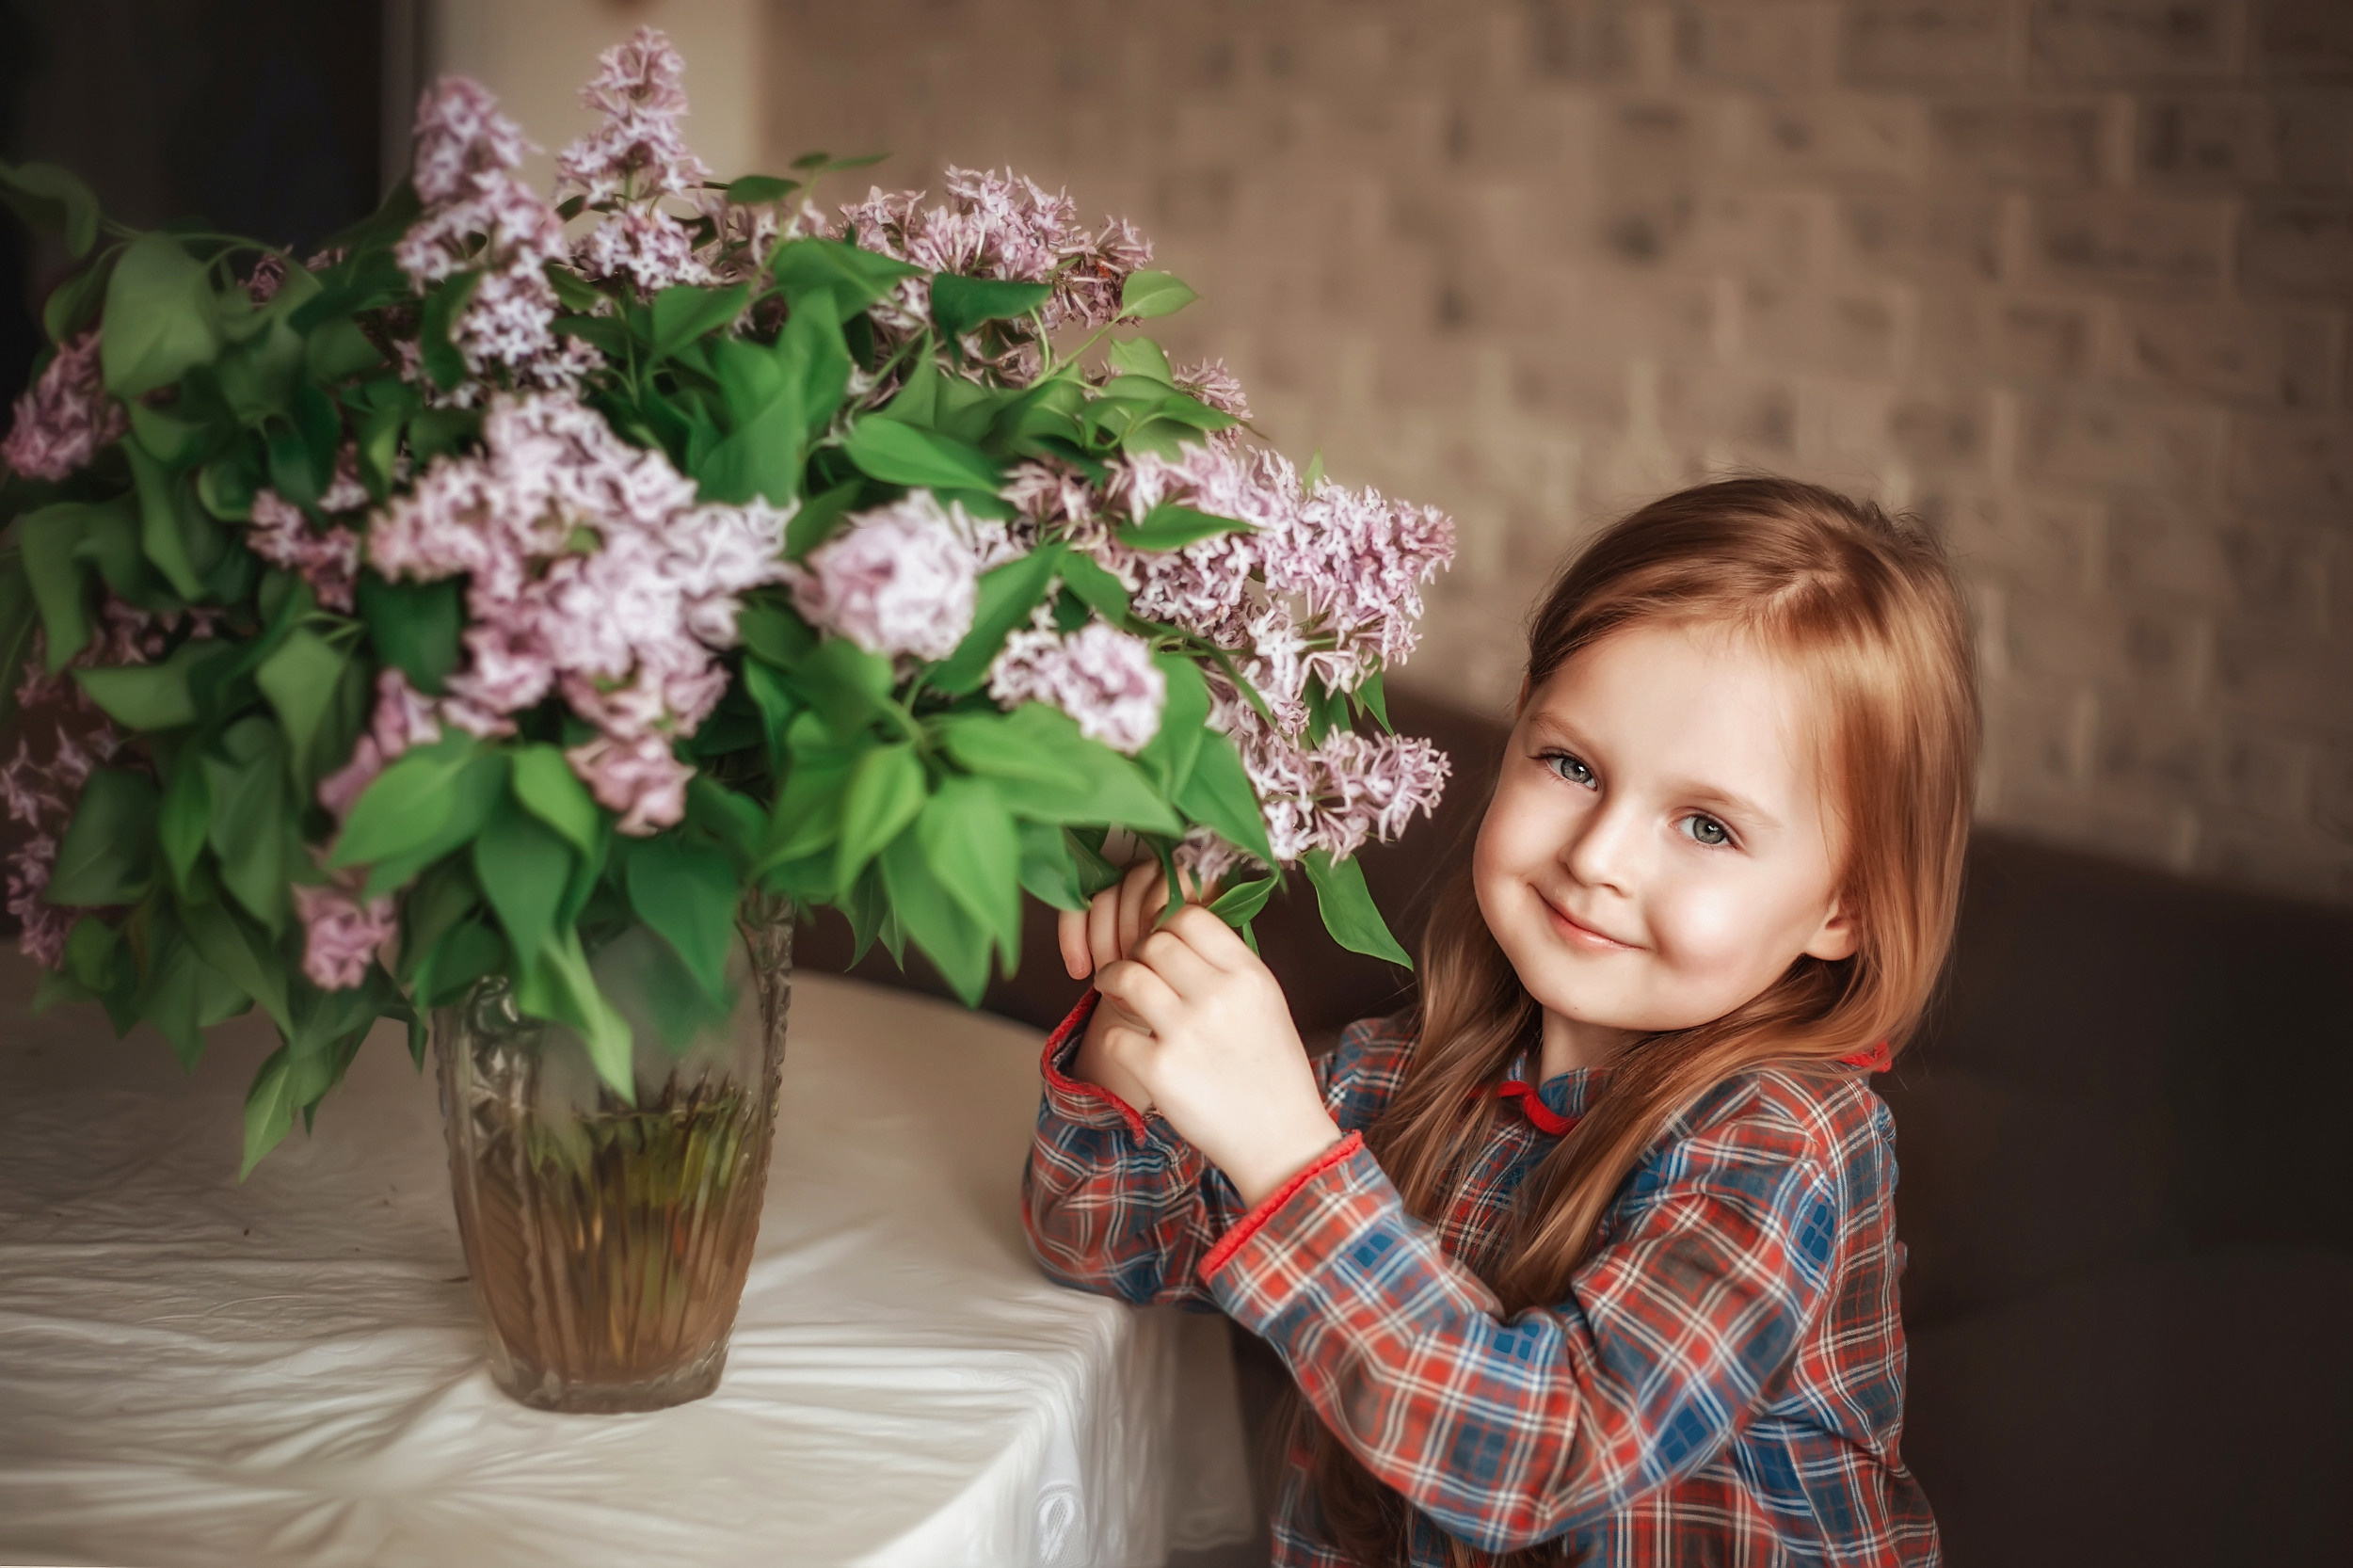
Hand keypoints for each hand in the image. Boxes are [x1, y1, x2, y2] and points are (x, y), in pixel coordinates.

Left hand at [1089, 902, 1342, 1206]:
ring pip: (1126, 977)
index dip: (1168, 926)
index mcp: (1248, 975)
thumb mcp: (1268, 1003)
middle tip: (1134, 971)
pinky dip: (1114, 1039)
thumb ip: (1228, 967)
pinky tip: (1129, 1046)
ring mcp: (1186, 1032)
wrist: (1281, 1139)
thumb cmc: (1274, 1071)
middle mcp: (1218, 996)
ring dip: (1111, 981)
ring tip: (1113, 991)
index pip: (1191, 917)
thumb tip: (1177, 933)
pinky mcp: (1159, 1070)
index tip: (1162, 945)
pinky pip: (1112, 1034)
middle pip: (1154, 943)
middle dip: (1138, 953)